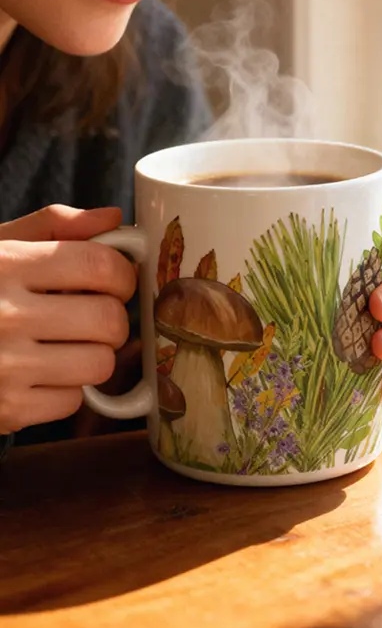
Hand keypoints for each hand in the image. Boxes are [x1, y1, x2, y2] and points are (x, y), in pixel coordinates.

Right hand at [0, 205, 136, 434]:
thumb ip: (53, 226)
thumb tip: (113, 218)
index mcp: (6, 265)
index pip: (100, 267)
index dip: (123, 275)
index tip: (117, 281)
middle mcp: (5, 314)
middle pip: (109, 320)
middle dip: (113, 318)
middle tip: (93, 316)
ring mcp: (5, 366)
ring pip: (100, 364)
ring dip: (93, 355)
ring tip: (66, 344)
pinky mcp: (6, 409)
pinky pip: (73, 400)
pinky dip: (65, 389)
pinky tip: (40, 373)